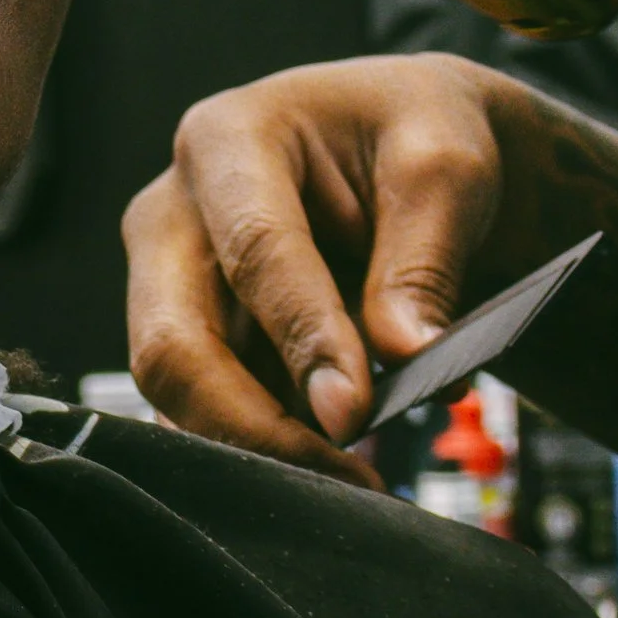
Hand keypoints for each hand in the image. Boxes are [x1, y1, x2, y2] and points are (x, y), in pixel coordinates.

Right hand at [123, 54, 523, 480]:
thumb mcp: (447, 171)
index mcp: (227, 138)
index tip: (353, 412)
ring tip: (355, 480)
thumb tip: (405, 358)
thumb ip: (422, 263)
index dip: (301, 337)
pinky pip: (204, 409)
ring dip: (261, 448)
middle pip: (172, 340)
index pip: (253, 251)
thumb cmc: (418, 136)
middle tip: (348, 472)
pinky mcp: (190, 335)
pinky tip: (331, 467)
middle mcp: (173, 211)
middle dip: (252, 422)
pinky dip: (264, 448)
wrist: (408, 152)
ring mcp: (170, 280)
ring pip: (177, 392)